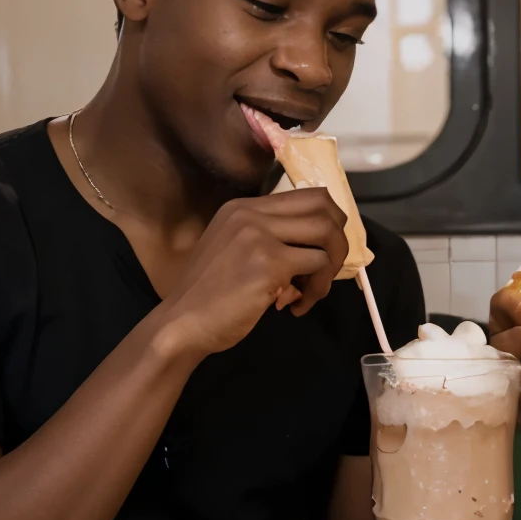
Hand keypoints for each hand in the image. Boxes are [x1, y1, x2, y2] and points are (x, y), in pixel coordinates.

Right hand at [158, 188, 349, 356]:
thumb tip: (314, 249)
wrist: (181, 323)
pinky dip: (317, 290)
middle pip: (324, 206)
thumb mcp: (233, 250)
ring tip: (311, 292)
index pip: (306, 195)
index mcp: (243, 207)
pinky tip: (295, 307)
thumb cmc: (207, 295)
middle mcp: (251, 213)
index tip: (324, 249)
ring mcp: (260, 235)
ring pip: (327, 234)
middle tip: (328, 268)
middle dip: (338, 238)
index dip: (328, 221)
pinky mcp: (269, 262)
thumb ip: (268, 239)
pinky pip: (317, 266)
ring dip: (330, 267)